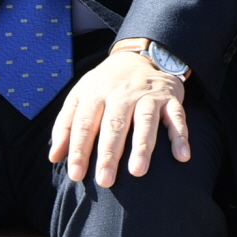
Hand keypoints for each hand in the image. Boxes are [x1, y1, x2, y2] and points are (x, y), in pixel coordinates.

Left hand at [48, 48, 189, 187]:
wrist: (140, 55)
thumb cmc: (105, 86)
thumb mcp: (80, 97)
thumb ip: (65, 126)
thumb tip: (54, 157)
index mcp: (96, 94)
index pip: (85, 124)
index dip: (79, 149)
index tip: (76, 175)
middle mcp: (122, 94)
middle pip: (114, 125)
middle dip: (109, 154)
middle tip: (105, 181)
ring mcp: (147, 95)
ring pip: (145, 121)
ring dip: (142, 145)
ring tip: (138, 171)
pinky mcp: (170, 97)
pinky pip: (177, 117)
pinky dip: (180, 135)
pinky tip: (182, 156)